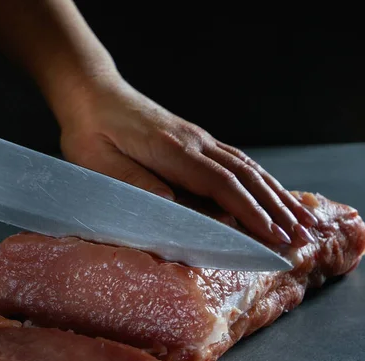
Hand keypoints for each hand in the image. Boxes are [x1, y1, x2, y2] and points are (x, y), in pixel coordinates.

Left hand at [59, 78, 317, 246]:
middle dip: (276, 208)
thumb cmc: (90, 131)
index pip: (220, 184)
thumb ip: (133, 182)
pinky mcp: (194, 139)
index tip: (273, 235)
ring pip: (247, 166)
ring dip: (276, 194)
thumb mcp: (97, 162)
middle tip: (302, 237)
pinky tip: (271, 191)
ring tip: (301, 218)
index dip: (249, 212)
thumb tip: (171, 205)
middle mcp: (193, 142)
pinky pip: (236, 160)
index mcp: (170, 150)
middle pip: (245, 176)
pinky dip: (260, 179)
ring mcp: (197, 138)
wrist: (92, 93)